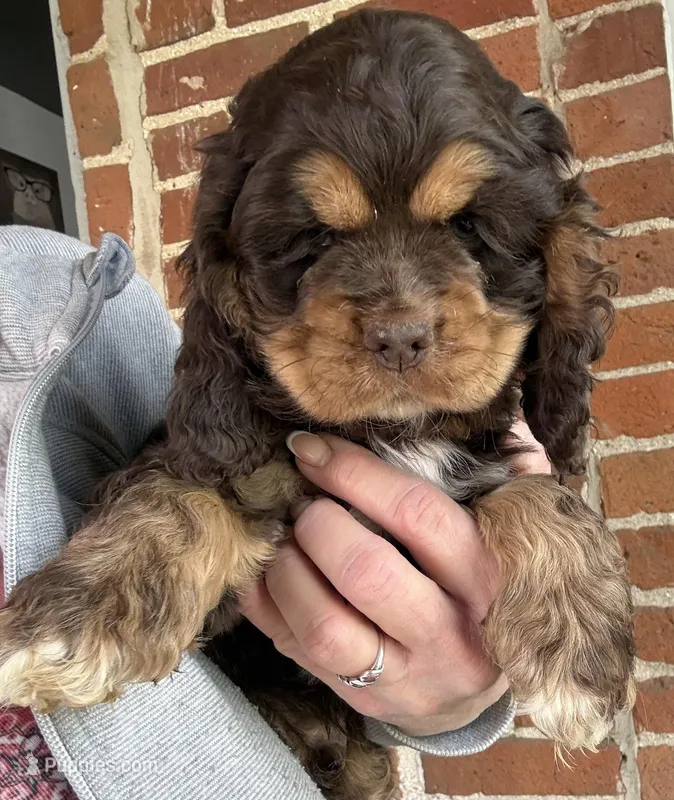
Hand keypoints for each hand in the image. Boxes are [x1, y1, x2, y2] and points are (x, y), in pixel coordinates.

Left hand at [240, 423, 550, 736]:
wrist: (469, 691)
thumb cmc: (484, 592)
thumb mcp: (512, 539)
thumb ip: (513, 482)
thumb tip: (509, 425)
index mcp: (488, 582)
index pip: (419, 516)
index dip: (358, 475)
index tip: (313, 450)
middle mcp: (448, 637)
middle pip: (367, 574)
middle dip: (319, 525)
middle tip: (302, 504)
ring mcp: (401, 678)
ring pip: (325, 628)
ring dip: (286, 570)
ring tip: (283, 540)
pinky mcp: (360, 700)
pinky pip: (293, 653)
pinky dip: (265, 603)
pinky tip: (267, 571)